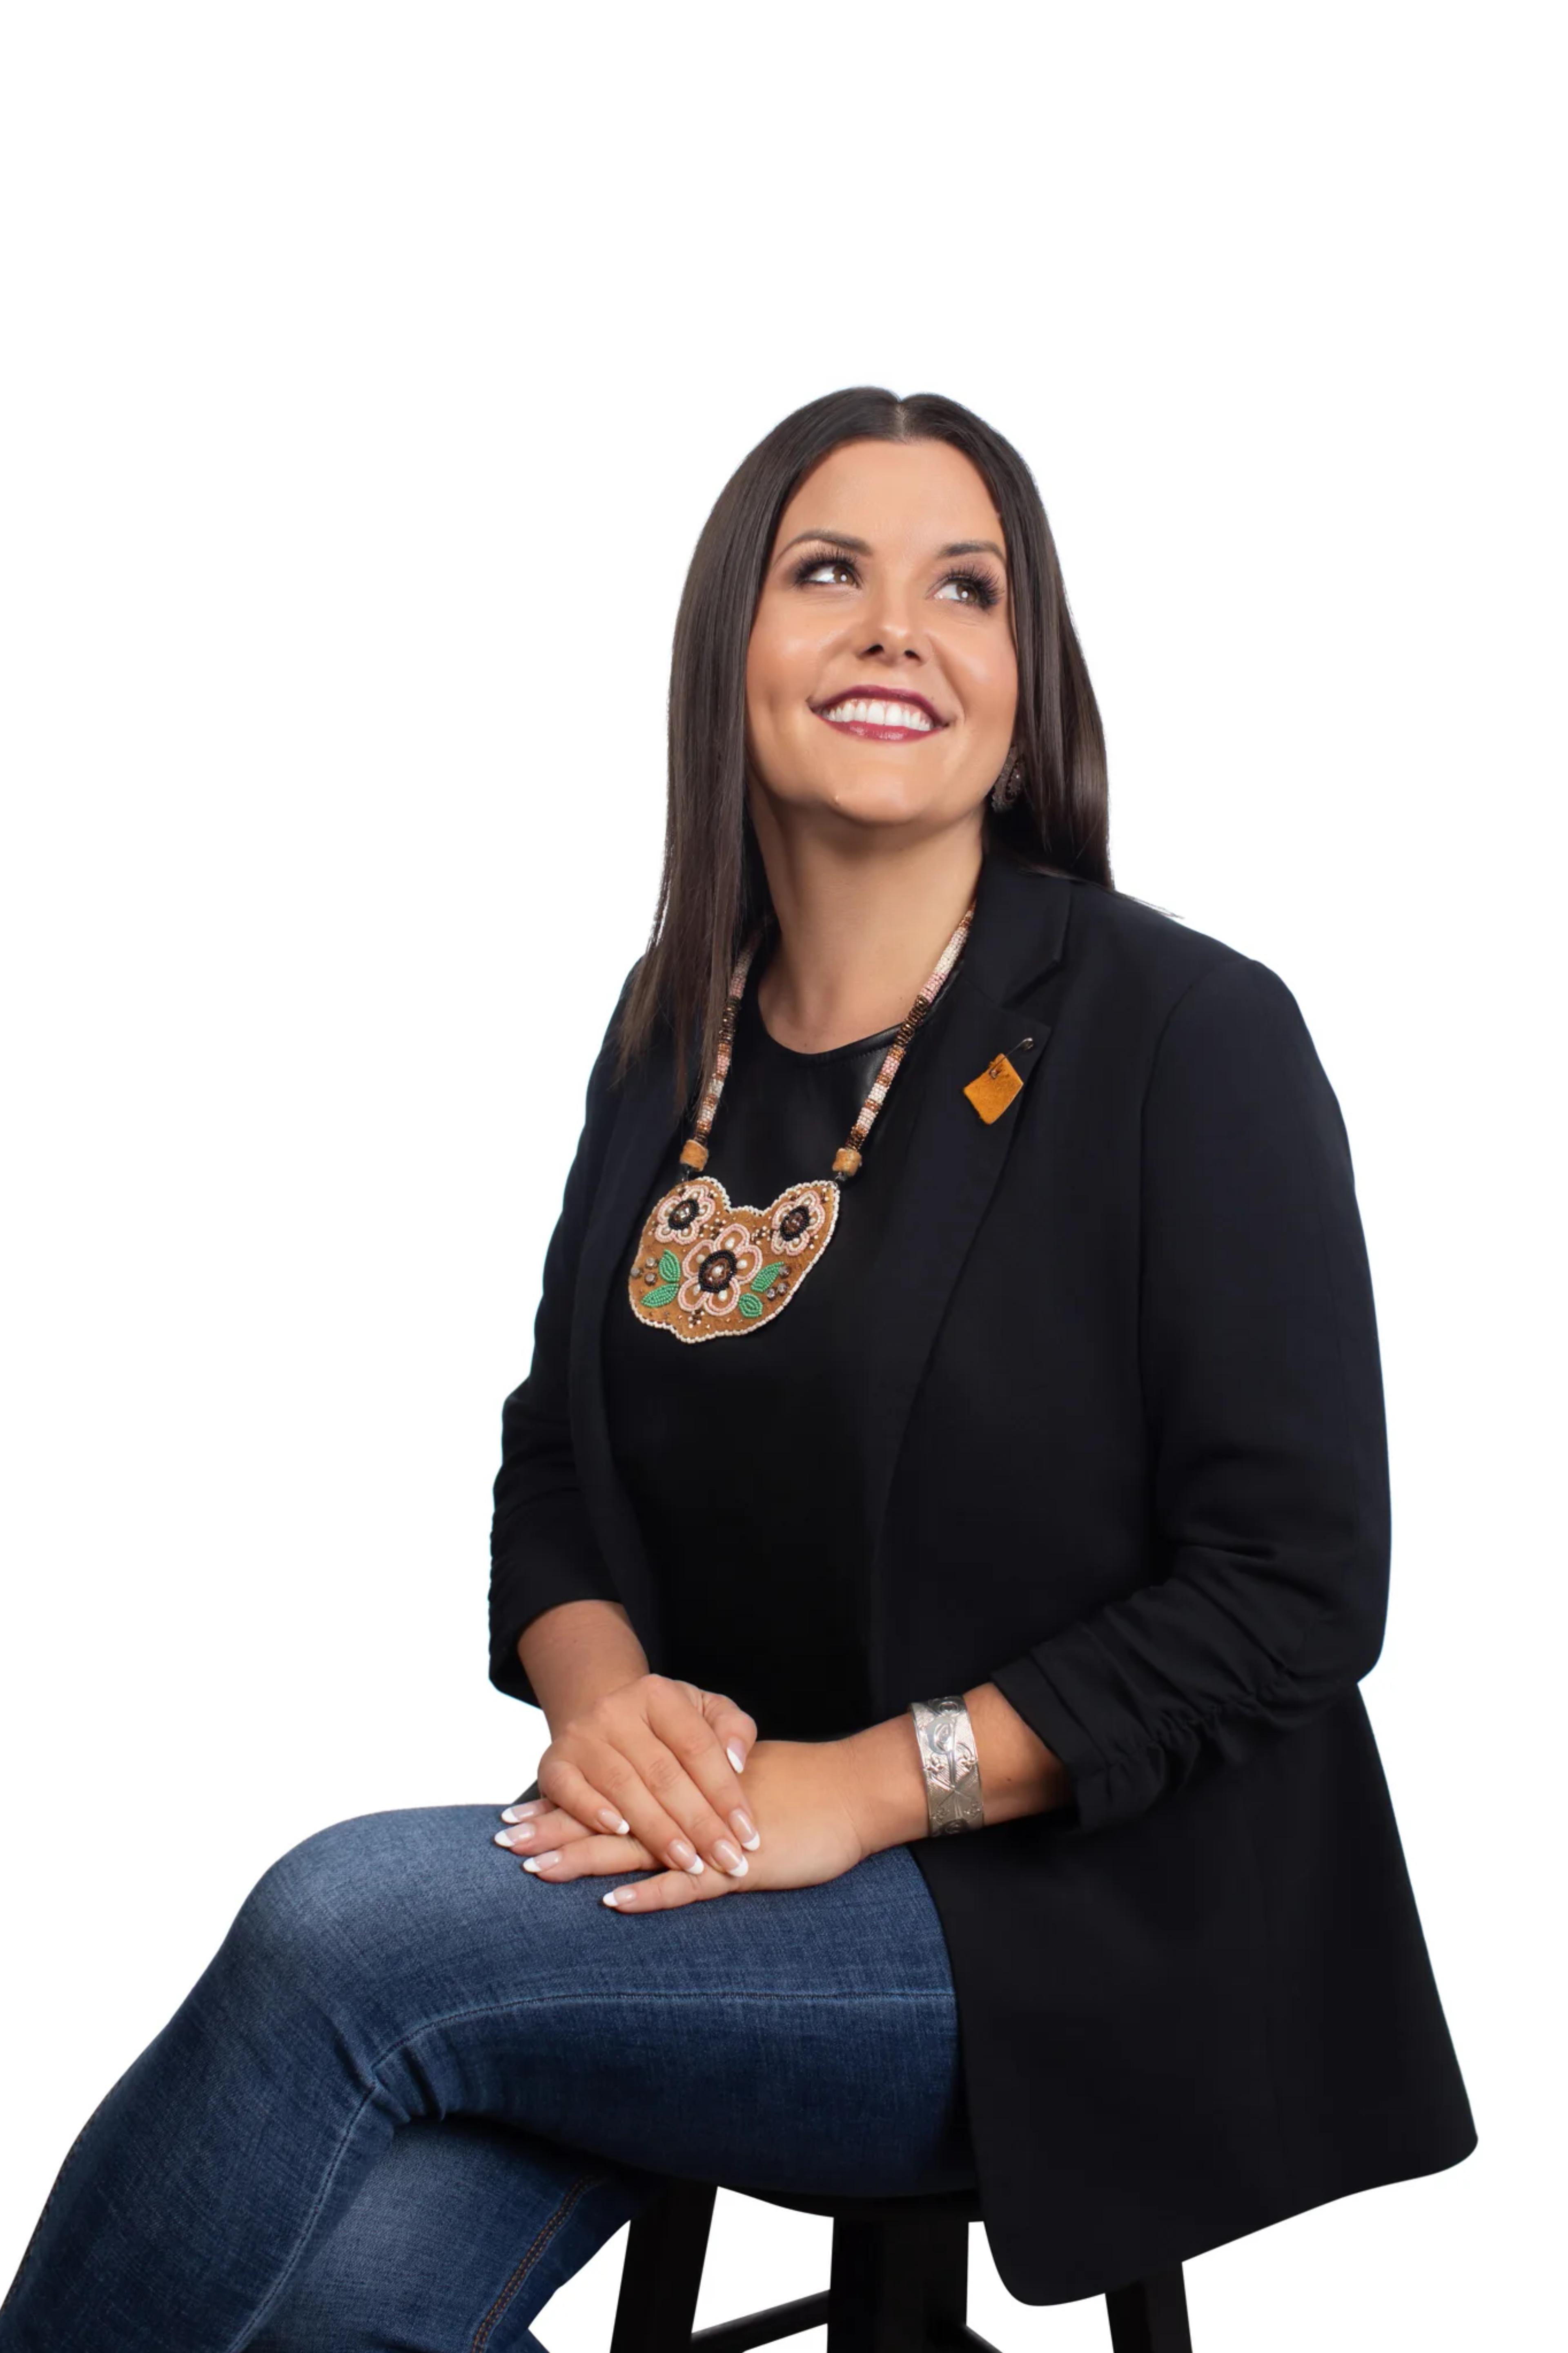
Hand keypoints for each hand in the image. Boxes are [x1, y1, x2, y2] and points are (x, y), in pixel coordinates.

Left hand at [493, 1737, 867, 1910]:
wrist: (850, 1793)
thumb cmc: (796, 1795)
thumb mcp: (732, 1794)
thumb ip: (690, 1803)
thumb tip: (649, 1815)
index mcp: (679, 1791)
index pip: (609, 1797)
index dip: (560, 1808)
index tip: (510, 1817)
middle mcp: (685, 1810)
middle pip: (607, 1822)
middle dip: (552, 1832)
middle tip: (500, 1840)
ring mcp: (707, 1840)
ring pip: (633, 1850)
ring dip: (582, 1859)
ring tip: (534, 1868)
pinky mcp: (736, 1869)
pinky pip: (685, 1886)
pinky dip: (649, 1894)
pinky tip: (612, 1904)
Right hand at [495, 1672, 761, 1880]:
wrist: (606, 1719)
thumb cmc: (668, 1726)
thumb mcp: (706, 1712)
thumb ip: (733, 1729)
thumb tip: (738, 1760)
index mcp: (659, 1694)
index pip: (698, 1747)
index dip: (726, 1794)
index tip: (749, 1835)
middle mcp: (616, 1710)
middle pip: (664, 1773)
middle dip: (699, 1824)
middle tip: (728, 1861)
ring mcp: (581, 1736)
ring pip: (624, 1788)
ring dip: (659, 1832)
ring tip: (691, 1864)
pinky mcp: (554, 1764)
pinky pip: (572, 1792)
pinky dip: (595, 1814)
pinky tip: (622, 1835)